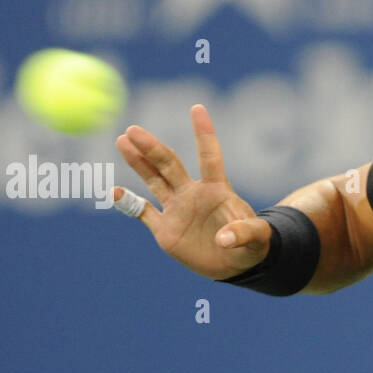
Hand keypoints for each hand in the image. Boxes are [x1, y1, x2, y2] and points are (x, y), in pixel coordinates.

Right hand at [114, 104, 270, 279]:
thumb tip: (223, 239)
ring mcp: (177, 209)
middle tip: (133, 130)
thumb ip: (243, 234)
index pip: (209, 156)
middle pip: (169, 164)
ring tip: (122, 141)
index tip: (197, 109)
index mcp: (216, 190)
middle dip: (152, 148)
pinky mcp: (166, 229)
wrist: (235, 264)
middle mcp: (192, 194)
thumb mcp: (256, 239)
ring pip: (153, 180)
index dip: (203, 134)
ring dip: (138, 162)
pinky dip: (129, 204)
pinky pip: (143, 213)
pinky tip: (116, 192)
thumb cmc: (250, 245)